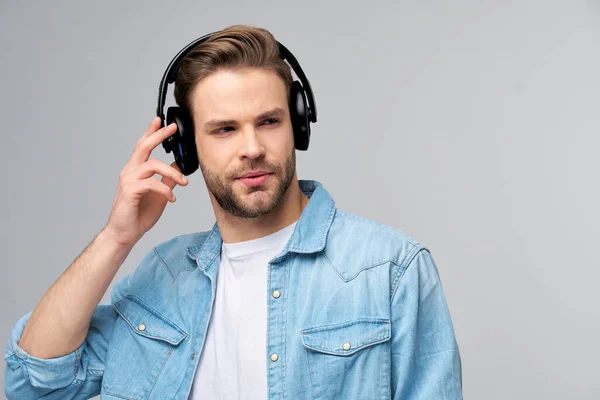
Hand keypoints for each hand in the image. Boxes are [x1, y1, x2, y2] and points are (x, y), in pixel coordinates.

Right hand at [102, 117, 188, 245]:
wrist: (125, 233)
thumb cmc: (139, 214)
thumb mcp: (159, 193)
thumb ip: (167, 179)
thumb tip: (179, 168)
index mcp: (136, 170)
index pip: (143, 146)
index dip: (151, 132)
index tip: (160, 120)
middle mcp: (130, 172)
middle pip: (143, 146)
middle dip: (158, 135)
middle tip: (172, 128)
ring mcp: (128, 180)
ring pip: (152, 165)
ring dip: (172, 172)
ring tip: (184, 183)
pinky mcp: (130, 191)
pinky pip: (151, 183)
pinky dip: (165, 190)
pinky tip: (172, 199)